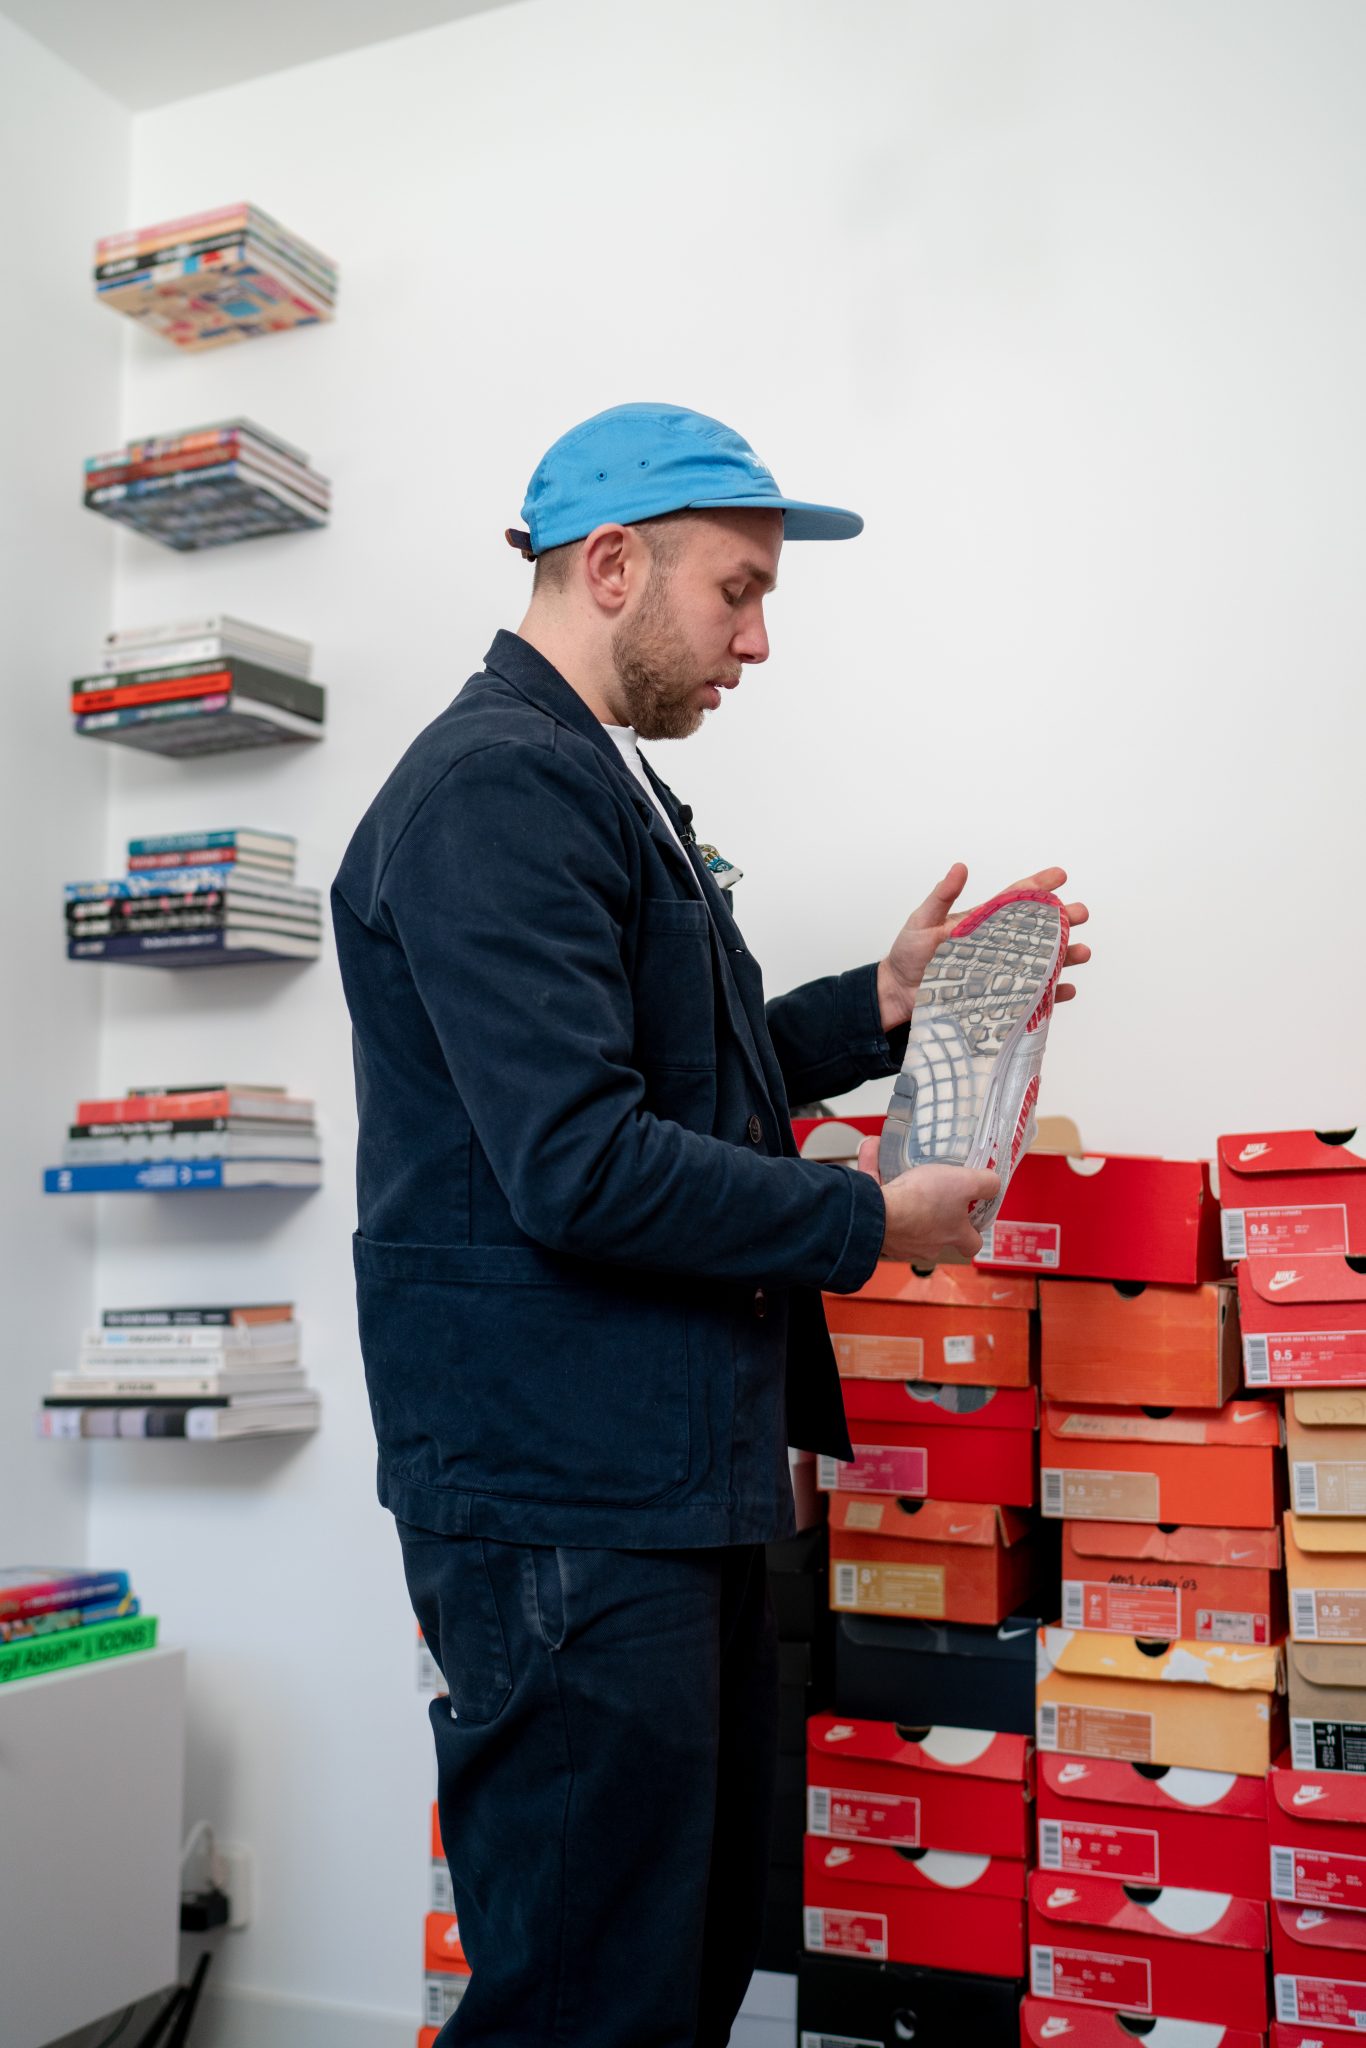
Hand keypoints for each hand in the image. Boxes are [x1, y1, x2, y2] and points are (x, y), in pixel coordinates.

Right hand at [856, 1136, 999, 1263]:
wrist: (877, 1214)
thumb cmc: (921, 1202)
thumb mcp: (965, 1183)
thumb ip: (986, 1183)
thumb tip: (994, 1184)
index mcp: (952, 1235)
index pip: (971, 1244)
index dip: (973, 1231)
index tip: (972, 1214)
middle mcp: (927, 1244)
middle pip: (937, 1232)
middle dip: (935, 1212)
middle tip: (934, 1191)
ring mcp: (900, 1240)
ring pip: (904, 1216)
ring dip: (902, 1192)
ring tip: (898, 1166)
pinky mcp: (875, 1228)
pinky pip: (876, 1200)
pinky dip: (874, 1179)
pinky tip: (873, 1151)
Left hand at [876, 863, 1091, 1032]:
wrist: (899, 993)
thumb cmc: (909, 954)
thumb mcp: (923, 921)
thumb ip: (942, 897)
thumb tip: (960, 867)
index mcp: (983, 921)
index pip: (1016, 899)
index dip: (1039, 886)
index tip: (1061, 875)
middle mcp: (998, 945)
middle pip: (1038, 930)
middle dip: (1063, 920)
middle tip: (1082, 912)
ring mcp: (1001, 971)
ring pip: (1042, 962)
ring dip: (1065, 956)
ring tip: (1084, 952)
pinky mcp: (999, 997)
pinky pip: (1031, 996)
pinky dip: (1051, 994)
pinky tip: (1066, 989)